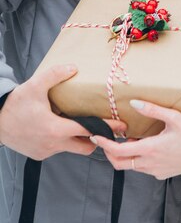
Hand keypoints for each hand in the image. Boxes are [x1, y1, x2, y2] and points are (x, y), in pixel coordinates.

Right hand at [0, 65, 125, 159]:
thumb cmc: (16, 104)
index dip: (107, 127)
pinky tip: (57, 126)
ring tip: (78, 122)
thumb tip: (74, 67)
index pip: (89, 130)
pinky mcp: (39, 154)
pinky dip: (61, 140)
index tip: (122, 126)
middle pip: (85, 147)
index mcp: (57, 129)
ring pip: (70, 147)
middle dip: (95, 139)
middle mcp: (54, 144)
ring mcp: (46, 152)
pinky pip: (57, 148)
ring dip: (76, 138)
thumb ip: (55, 75)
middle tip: (102, 127)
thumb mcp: (35, 86)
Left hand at [91, 100, 180, 178]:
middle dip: (109, 152)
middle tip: (107, 141)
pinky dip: (137, 159)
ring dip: (125, 155)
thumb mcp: (174, 117)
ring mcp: (153, 170)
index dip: (105, 144)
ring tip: (131, 141)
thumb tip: (134, 102)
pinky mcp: (159, 174)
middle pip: (119, 163)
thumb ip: (152, 110)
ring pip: (130, 166)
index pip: (119, 151)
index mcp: (150, 149)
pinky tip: (145, 148)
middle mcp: (148, 163)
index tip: (96, 137)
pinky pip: (142, 168)